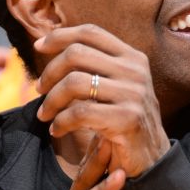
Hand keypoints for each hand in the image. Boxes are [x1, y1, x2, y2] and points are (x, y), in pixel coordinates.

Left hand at [34, 24, 169, 177]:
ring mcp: (133, 94)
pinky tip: (57, 130)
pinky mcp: (127, 119)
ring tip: (44, 114)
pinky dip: (61, 121)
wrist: (151, 157)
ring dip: (51, 100)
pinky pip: (80, 113)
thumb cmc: (123, 120)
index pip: (91, 33)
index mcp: (132, 57)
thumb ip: (94, 66)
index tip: (38, 47)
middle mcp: (135, 71)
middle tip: (39, 89)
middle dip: (50, 71)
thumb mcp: (115, 86)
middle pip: (77, 54)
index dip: (60, 36)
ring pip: (74, 83)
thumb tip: (50, 42)